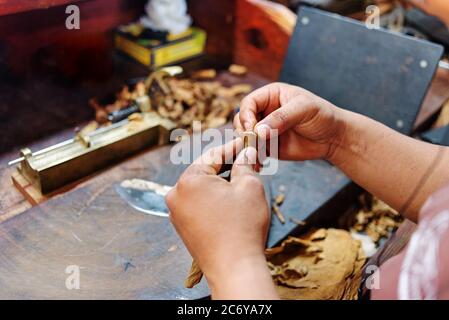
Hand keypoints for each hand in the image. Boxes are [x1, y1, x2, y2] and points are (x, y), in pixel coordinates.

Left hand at [166, 139, 277, 298]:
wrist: (233, 268)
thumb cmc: (242, 228)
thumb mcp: (249, 186)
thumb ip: (245, 164)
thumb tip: (245, 153)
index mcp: (189, 180)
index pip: (213, 155)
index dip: (233, 147)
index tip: (246, 142)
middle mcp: (176, 194)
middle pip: (205, 170)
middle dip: (227, 165)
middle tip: (248, 161)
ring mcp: (177, 212)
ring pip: (201, 188)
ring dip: (220, 182)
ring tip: (242, 180)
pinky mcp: (182, 226)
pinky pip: (198, 203)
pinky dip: (213, 198)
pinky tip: (230, 199)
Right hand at [234, 82, 346, 161]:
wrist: (333, 138)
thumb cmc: (322, 116)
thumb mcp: (304, 109)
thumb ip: (281, 118)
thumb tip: (259, 131)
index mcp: (271, 95)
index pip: (249, 103)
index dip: (246, 115)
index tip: (252, 128)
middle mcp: (264, 111)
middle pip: (242, 120)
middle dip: (244, 132)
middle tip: (254, 143)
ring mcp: (265, 129)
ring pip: (245, 137)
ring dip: (247, 146)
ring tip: (256, 155)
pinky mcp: (268, 146)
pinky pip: (254, 151)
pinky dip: (253, 157)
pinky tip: (259, 163)